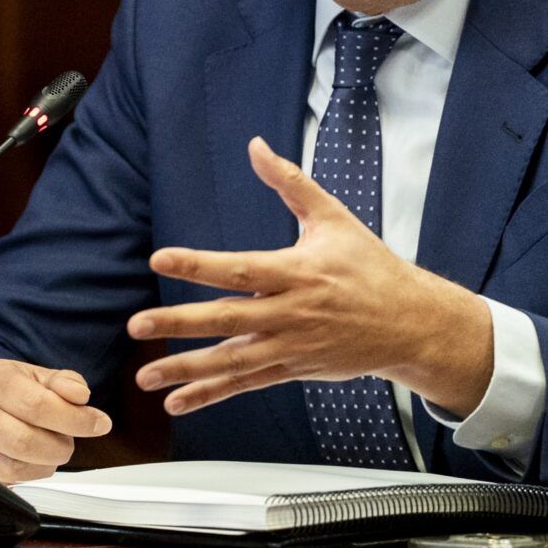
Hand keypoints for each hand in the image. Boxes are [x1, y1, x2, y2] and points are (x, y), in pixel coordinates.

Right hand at [0, 360, 111, 482]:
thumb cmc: (9, 390)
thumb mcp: (37, 376)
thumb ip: (64, 382)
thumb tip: (80, 396)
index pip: (37, 404)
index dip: (74, 419)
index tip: (99, 424)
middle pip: (23, 440)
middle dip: (58, 446)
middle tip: (68, 442)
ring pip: (13, 466)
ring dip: (44, 463)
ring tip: (51, 449)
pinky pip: (3, 481)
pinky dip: (29, 475)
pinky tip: (34, 461)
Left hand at [129, 136, 492, 416]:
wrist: (410, 323)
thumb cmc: (369, 266)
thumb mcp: (334, 217)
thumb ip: (290, 182)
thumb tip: (255, 146)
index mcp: (298, 272)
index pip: (241, 269)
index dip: (200, 265)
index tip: (161, 259)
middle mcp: (290, 313)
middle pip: (228, 319)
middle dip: (179, 323)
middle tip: (137, 325)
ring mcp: (290, 346)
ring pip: (232, 361)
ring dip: (186, 369)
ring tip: (144, 375)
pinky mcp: (292, 368)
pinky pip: (246, 384)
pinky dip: (211, 393)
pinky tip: (177, 401)